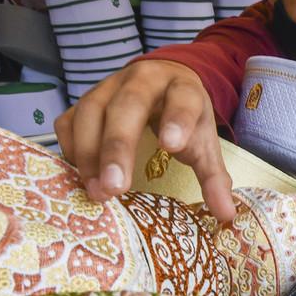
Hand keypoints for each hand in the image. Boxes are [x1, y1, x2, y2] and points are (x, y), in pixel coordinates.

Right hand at [53, 59, 236, 221]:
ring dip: (89, 153)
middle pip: (127, 106)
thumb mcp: (204, 142)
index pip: (182, 99)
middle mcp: (142, 80)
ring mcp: (108, 87)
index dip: (177, 119)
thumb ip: (213, 177)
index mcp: (181, 87)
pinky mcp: (84, 101)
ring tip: (97, 192)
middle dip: (118, 146)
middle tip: (116, 188)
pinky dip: (70, 149)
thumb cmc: (183, 119)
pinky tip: (79, 176)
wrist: (162, 83)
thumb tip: (226, 216)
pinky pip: (69, 121)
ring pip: (91, 112)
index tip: (171, 146)